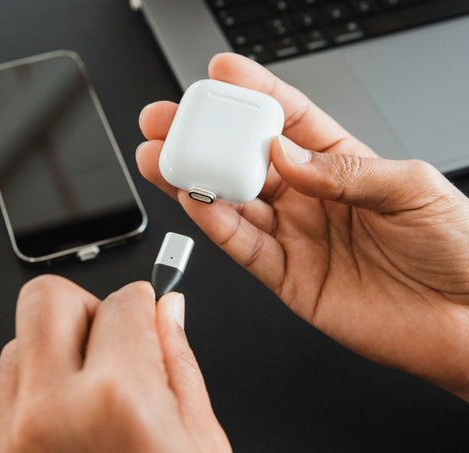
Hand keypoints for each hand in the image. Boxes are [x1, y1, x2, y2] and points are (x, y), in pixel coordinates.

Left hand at [0, 275, 230, 451]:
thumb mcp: (200, 443)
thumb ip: (179, 364)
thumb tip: (168, 312)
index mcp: (116, 401)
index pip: (124, 303)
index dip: (146, 303)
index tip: (150, 313)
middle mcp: (50, 412)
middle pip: (45, 297)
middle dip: (87, 305)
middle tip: (114, 339)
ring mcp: (13, 436)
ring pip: (19, 340)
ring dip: (59, 349)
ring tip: (95, 390)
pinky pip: (9, 389)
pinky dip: (41, 387)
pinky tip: (76, 415)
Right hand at [136, 52, 468, 400]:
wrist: (466, 322)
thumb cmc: (457, 250)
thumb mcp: (411, 188)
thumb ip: (343, 171)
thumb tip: (282, 154)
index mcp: (342, 165)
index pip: (288, 120)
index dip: (253, 93)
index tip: (220, 74)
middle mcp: (310, 199)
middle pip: (244, 160)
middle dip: (204, 137)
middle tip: (169, 119)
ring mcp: (296, 237)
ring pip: (232, 201)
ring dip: (194, 178)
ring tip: (161, 157)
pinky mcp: (287, 277)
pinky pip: (242, 246)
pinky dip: (214, 224)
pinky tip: (194, 199)